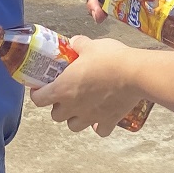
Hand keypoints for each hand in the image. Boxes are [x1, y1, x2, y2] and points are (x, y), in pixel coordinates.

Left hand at [29, 35, 145, 135]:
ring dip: (74, 118)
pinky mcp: (108, 121)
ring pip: (73, 126)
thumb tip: (75, 42)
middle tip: (65, 95)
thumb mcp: (90, 45)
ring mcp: (90, 116)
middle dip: (58, 106)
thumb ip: (78, 44)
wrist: (135, 74)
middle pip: (56, 116)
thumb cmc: (110, 59)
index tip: (42, 87)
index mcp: (63, 88)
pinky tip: (101, 117)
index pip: (38, 100)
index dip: (38, 93)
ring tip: (81, 107)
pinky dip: (98, 126)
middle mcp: (73, 106)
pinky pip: (99, 130)